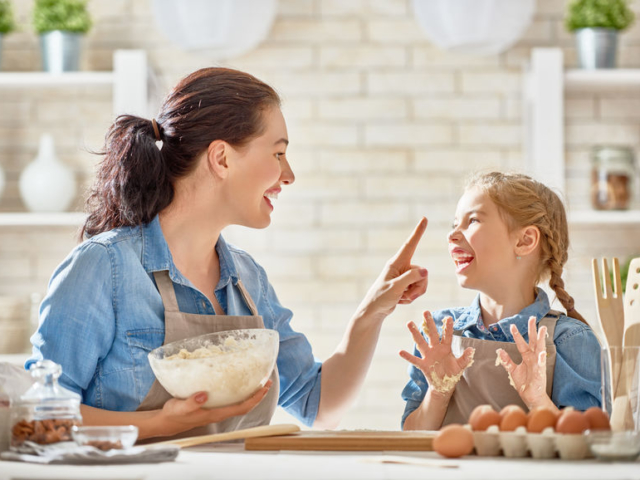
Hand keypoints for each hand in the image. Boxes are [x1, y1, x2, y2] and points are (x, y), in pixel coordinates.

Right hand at [158, 380, 272, 436]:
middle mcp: (219, 412)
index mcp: (216, 413)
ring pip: (239, 403)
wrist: (166, 421)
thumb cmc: (174, 415)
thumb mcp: (180, 407)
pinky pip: (231, 399)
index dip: (255, 398)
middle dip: (258, 395)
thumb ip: (192, 402)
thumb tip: (204, 395)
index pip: (241, 407)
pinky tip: (238, 382)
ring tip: (257, 380)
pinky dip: (238, 392)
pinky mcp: (212, 406)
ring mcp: (216, 410)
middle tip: (266, 381)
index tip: (264, 387)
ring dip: (250, 393)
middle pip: (245, 405)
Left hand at [357, 217, 427, 322]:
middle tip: (406, 295)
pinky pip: (418, 289)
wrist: (374, 311)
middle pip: (422, 273)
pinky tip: (400, 300)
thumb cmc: (381, 297)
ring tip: (402, 298)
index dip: (418, 232)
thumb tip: (426, 271)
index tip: (424, 219)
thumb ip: (411, 278)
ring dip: (415, 293)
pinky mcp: (405, 284)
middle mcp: (401, 267)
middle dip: (418, 287)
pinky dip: (411, 297)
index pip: (410, 244)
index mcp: (396, 263)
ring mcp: (404, 276)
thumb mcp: (396, 288)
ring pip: (422, 282)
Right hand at [399, 312, 474, 396]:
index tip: (449, 317)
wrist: (444, 385)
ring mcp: (428, 356)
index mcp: (446, 348)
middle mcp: (435, 349)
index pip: (447, 335)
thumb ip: (465, 358)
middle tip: (426, 312)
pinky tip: (400, 351)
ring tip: (410, 323)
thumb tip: (471, 349)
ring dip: (416, 333)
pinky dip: (408, 356)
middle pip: (432, 334)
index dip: (448, 327)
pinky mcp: (423, 365)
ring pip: (421, 342)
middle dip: (429, 323)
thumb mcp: (461, 366)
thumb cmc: (452, 373)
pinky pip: (414, 360)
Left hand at [496, 317, 548, 408]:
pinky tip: (541, 352)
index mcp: (527, 357)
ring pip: (540, 349)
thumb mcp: (513, 370)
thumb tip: (499, 350)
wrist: (531, 397)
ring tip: (542, 329)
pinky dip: (541, 358)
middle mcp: (533, 358)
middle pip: (533, 341)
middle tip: (532, 318)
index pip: (522, 343)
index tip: (512, 325)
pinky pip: (540, 365)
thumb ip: (507, 360)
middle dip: (532, 330)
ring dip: (541, 339)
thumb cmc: (524, 383)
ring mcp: (538, 364)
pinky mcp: (540, 373)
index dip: (517, 334)